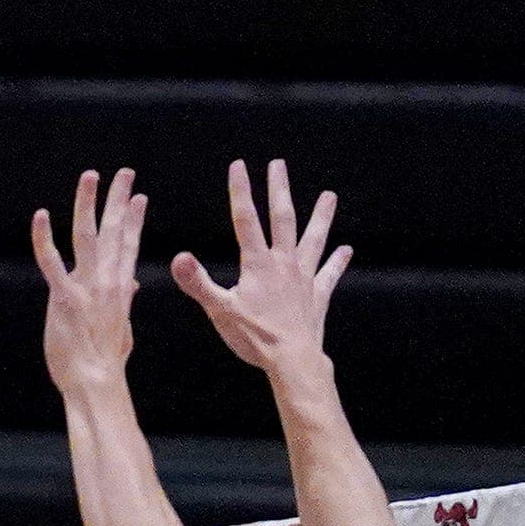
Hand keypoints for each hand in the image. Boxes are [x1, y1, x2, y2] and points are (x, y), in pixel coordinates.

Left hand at [31, 167, 148, 392]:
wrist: (95, 380)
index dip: (133, 219)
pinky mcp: (63, 297)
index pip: (130, 244)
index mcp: (121, 286)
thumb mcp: (121, 327)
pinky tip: (40, 216)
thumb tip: (131, 286)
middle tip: (123, 172)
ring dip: (87, 203)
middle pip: (114, 231)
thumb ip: (124, 301)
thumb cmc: (104, 359)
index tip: (137, 196)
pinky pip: (51, 262)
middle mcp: (108, 280)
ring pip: (87, 236)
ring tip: (90, 177)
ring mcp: (87, 287)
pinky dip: (44, 238)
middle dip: (117, 199)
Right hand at [173, 157, 348, 379]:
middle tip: (278, 165)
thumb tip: (178, 257)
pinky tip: (346, 250)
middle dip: (278, 189)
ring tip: (329, 196)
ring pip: (314, 239)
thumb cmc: (255, 338)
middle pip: (282, 218)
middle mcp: (284, 263)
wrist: (293, 360)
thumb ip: (198, 282)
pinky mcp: (317, 295)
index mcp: (258, 264)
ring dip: (321, 216)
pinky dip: (337, 261)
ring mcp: (304, 278)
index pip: (246, 219)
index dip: (241, 191)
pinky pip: (329, 273)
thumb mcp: (219, 310)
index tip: (239, 166)